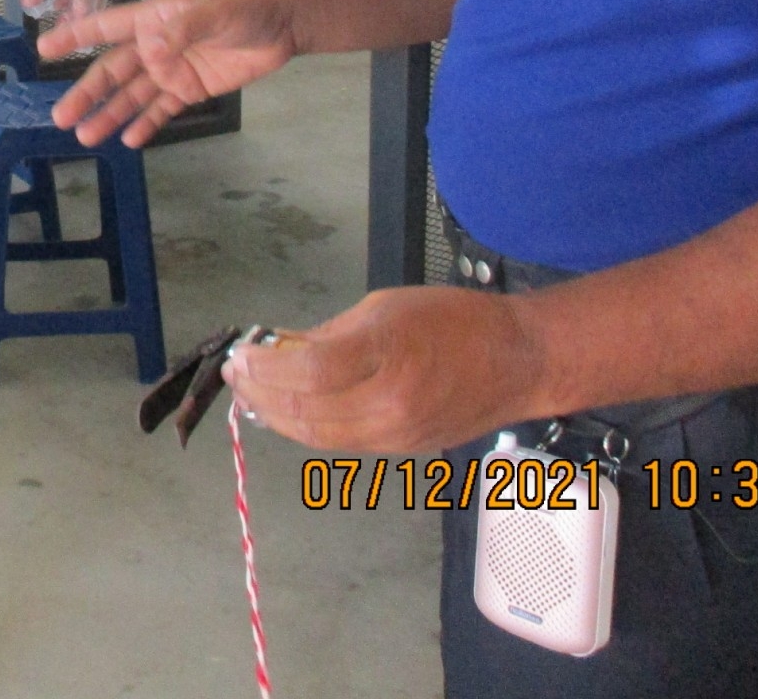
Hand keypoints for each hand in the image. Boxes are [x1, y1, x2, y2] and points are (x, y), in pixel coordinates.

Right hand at [39, 0, 296, 146]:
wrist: (283, 24)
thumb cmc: (245, 7)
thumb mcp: (213, 13)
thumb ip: (181, 31)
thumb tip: (149, 52)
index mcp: (152, 20)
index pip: (106, 28)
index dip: (75, 36)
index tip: (43, 47)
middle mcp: (154, 46)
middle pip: (113, 72)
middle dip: (87, 93)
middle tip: (60, 116)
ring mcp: (172, 70)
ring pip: (132, 96)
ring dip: (109, 115)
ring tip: (85, 136)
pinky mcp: (191, 89)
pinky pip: (162, 109)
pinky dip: (145, 124)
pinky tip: (127, 140)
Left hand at [223, 287, 550, 452]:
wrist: (520, 363)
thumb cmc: (456, 321)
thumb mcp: (385, 307)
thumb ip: (331, 333)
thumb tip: (282, 348)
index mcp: (388, 355)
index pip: (309, 372)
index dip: (266, 366)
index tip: (242, 352)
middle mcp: (390, 405)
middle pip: (305, 411)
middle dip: (259, 393)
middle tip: (237, 373)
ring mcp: (396, 434)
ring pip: (317, 436)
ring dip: (275, 416)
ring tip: (251, 394)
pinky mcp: (401, 450)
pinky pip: (340, 443)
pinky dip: (305, 428)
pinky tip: (286, 410)